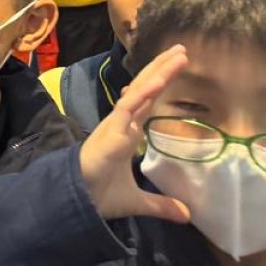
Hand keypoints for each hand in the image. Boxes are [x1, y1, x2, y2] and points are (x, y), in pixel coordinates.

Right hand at [78, 43, 192, 224]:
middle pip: (145, 89)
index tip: (174, 67)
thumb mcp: (138, 201)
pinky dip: (144, 92)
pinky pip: (129, 106)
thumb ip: (161, 204)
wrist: (78, 202)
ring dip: (159, 72)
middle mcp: (122, 123)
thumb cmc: (100, 196)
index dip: (160, 84)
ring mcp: (116, 124)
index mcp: (127, 133)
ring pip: (140, 91)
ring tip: (179, 54)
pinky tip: (159, 79)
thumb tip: (187, 215)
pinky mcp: (111, 130)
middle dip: (163, 68)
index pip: (147, 102)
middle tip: (181, 50)